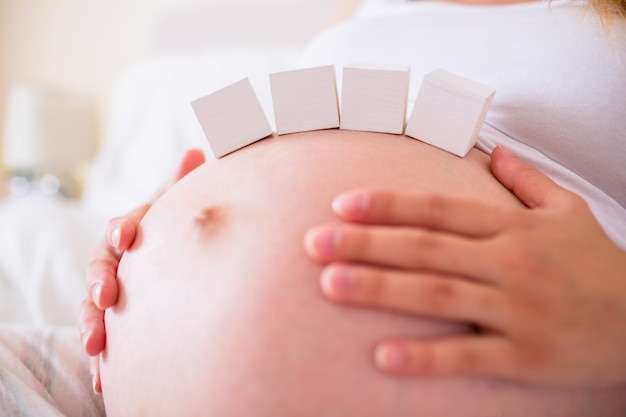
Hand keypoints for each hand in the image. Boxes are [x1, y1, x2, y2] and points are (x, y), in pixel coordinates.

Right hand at [79, 149, 204, 391]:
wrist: (172, 261)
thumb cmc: (172, 229)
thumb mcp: (176, 208)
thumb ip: (181, 186)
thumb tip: (195, 153)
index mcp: (132, 230)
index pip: (121, 226)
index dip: (121, 229)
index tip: (127, 237)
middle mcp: (117, 260)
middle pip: (100, 267)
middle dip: (99, 281)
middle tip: (105, 296)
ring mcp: (113, 291)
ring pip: (95, 306)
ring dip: (93, 323)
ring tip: (95, 344)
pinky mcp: (116, 320)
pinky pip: (106, 336)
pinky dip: (103, 357)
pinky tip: (102, 379)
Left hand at [304, 146, 625, 387]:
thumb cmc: (599, 266)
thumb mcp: (570, 212)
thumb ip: (528, 180)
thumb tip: (495, 149)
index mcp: (514, 228)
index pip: (439, 209)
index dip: (389, 205)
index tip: (342, 203)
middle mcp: (511, 263)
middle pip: (425, 248)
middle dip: (366, 243)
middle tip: (314, 242)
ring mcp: (517, 310)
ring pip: (437, 294)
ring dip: (379, 288)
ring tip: (330, 284)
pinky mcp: (526, 356)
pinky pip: (468, 355)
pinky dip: (426, 356)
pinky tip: (382, 355)